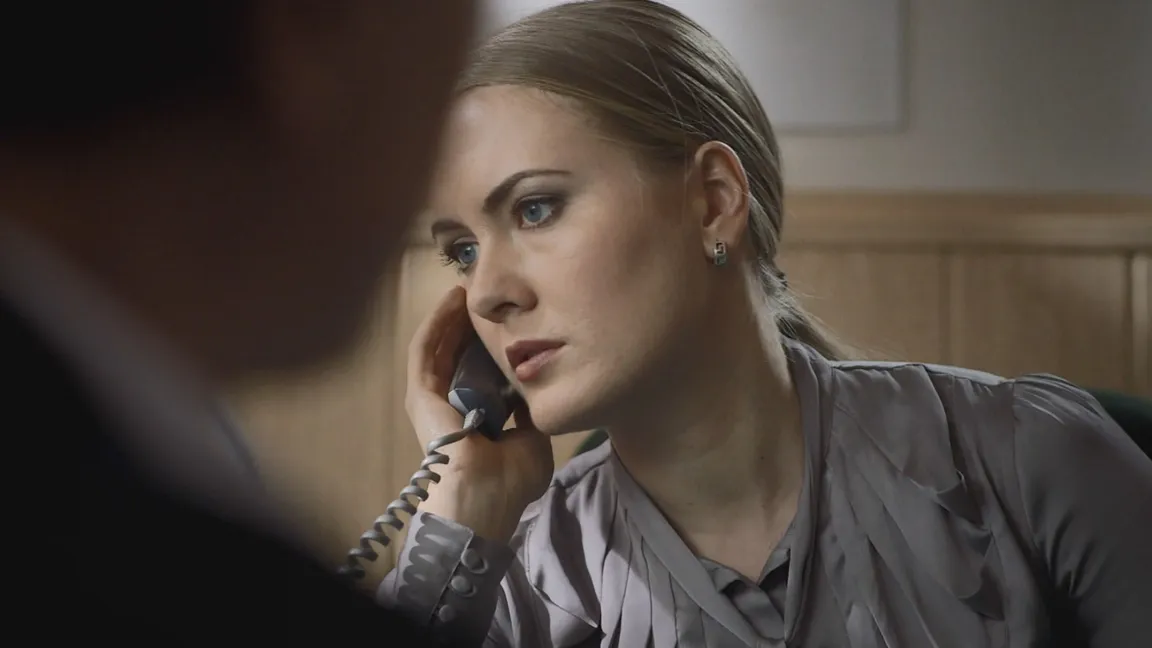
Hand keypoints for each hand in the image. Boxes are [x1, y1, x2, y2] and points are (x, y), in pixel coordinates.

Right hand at [404, 286, 553, 541]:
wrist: (481, 500)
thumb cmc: (509, 481)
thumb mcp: (533, 438)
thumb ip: (532, 412)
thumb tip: (538, 386)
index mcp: (477, 418)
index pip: (485, 371)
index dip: (496, 343)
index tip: (515, 315)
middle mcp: (451, 405)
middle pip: (460, 352)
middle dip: (474, 322)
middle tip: (490, 291)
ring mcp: (432, 399)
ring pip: (441, 345)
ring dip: (453, 315)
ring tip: (470, 284)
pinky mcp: (420, 394)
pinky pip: (426, 349)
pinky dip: (438, 322)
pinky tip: (452, 298)